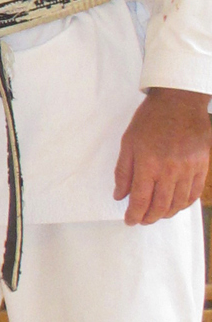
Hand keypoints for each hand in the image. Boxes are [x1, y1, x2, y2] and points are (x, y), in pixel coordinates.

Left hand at [114, 86, 210, 225]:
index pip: (140, 199)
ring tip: (157, 214)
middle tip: (142, 220)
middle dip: (149, 218)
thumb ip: (123, 171)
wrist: (180, 101)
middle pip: (160, 206)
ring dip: (166, 213)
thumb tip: (120, 195)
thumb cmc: (151, 119)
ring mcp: (189, 169)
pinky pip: (194, 193)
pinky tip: (176, 204)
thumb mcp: (128, 141)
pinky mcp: (202, 166)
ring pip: (178, 203)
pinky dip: (184, 204)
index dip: (134, 214)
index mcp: (148, 163)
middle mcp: (170, 170)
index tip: (130, 220)